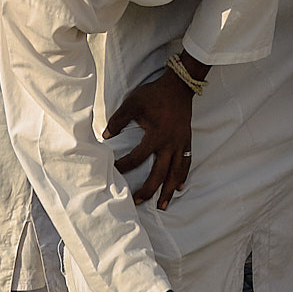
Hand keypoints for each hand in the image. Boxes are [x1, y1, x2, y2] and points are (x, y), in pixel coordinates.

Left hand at [106, 62, 198, 208]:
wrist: (179, 86)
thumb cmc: (154, 94)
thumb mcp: (132, 104)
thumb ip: (118, 120)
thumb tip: (105, 136)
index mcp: (156, 136)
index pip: (137, 157)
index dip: (124, 165)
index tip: (113, 170)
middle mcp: (170, 144)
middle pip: (160, 174)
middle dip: (149, 190)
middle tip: (137, 202)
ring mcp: (181, 144)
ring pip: (176, 173)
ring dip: (168, 190)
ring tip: (162, 205)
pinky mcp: (187, 141)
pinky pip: (186, 162)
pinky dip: (182, 176)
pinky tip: (179, 186)